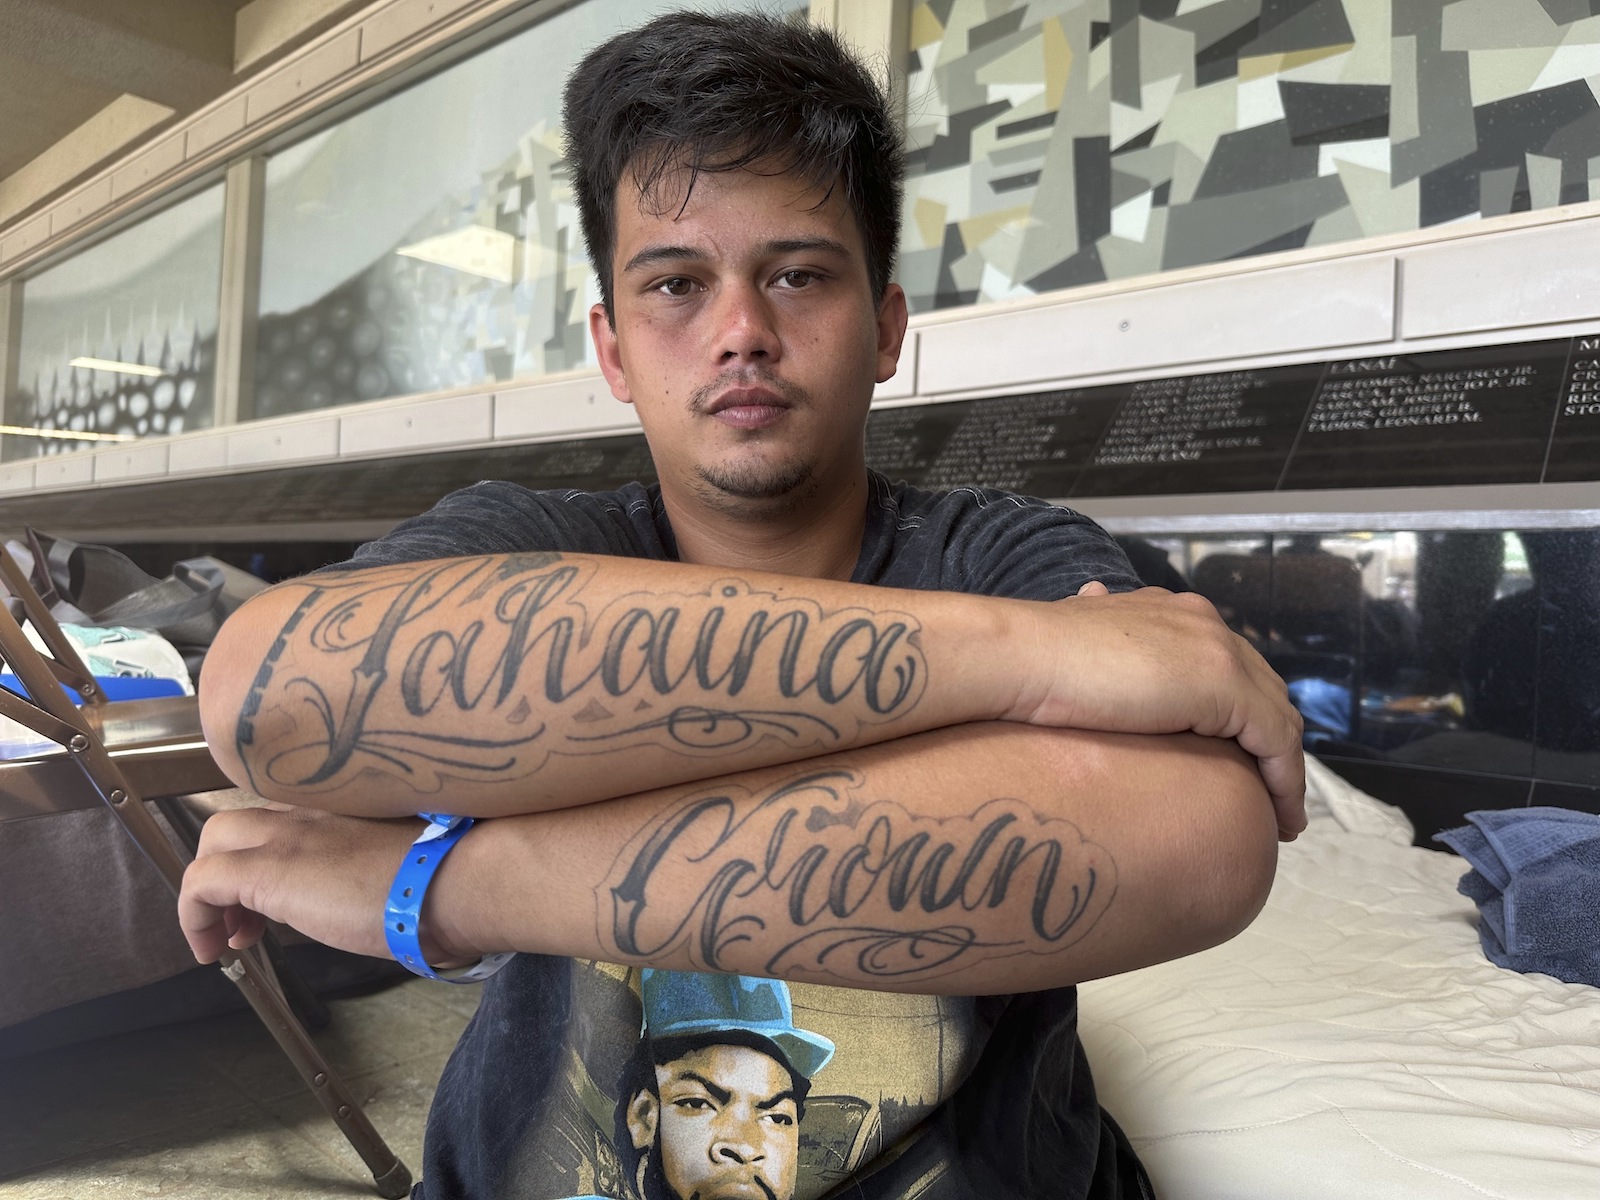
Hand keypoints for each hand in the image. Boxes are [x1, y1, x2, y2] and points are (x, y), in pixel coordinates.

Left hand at [178, 805, 436, 963]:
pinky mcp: (267, 871)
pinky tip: (215, 952)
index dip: (265, 858)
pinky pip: (201, 883)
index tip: (278, 904)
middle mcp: (307, 813)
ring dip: (210, 896)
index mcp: (341, 811)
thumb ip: (378, 869)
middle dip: (225, 871)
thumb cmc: (450, 879)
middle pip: (232, 825)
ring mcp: (285, 837)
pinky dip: (195, 917)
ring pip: (212, 844)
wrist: (455, 881)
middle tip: (247, 922)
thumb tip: (382, 902)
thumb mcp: (406, 865)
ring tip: (229, 942)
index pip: (278, 819)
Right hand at [1012, 586, 1306, 840]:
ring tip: (1281, 816)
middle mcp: (1204, 624)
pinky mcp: (1226, 687)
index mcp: (1171, 612)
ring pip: (1278, 718)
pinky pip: (1278, 744)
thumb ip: (1094, 637)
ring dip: (1285, 769)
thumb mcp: (1071, 641)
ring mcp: (1218, 652)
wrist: (1021, 656)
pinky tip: (1281, 822)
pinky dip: (1286, 785)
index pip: (1226, 665)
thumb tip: (1089, 604)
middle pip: (1262, 689)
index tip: (1237, 758)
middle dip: (1271, 741)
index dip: (1239, 714)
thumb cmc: (1029, 661)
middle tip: (1269, 791)